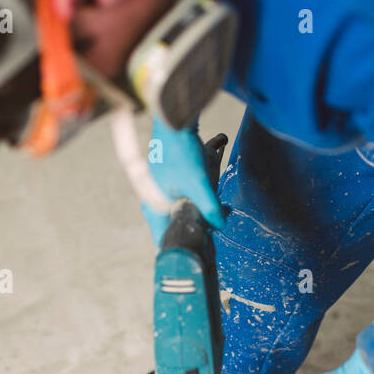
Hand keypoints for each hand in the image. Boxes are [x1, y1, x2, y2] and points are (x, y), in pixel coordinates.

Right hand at [142, 117, 224, 245]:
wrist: (174, 122)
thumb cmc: (180, 153)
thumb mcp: (199, 183)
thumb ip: (209, 208)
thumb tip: (221, 226)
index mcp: (154, 208)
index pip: (164, 240)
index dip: (182, 246)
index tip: (201, 250)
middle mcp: (153, 202)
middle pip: (174, 227)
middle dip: (196, 229)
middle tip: (216, 229)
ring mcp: (158, 191)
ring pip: (179, 212)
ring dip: (199, 213)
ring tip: (220, 212)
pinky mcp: (167, 180)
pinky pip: (182, 198)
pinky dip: (196, 200)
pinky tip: (212, 197)